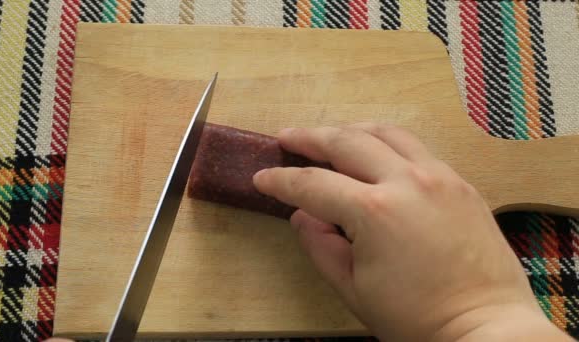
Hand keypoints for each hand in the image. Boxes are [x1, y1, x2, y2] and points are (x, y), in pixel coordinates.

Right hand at [253, 124, 570, 340]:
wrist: (486, 328)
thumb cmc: (417, 319)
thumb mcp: (354, 291)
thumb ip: (321, 247)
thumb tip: (303, 216)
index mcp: (374, 212)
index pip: (313, 184)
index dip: (281, 181)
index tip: (262, 177)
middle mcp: (407, 182)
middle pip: (346, 142)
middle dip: (310, 137)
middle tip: (287, 138)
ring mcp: (439, 177)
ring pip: (386, 133)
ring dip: (350, 131)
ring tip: (330, 137)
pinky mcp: (460, 183)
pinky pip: (417, 147)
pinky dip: (387, 142)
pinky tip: (377, 153)